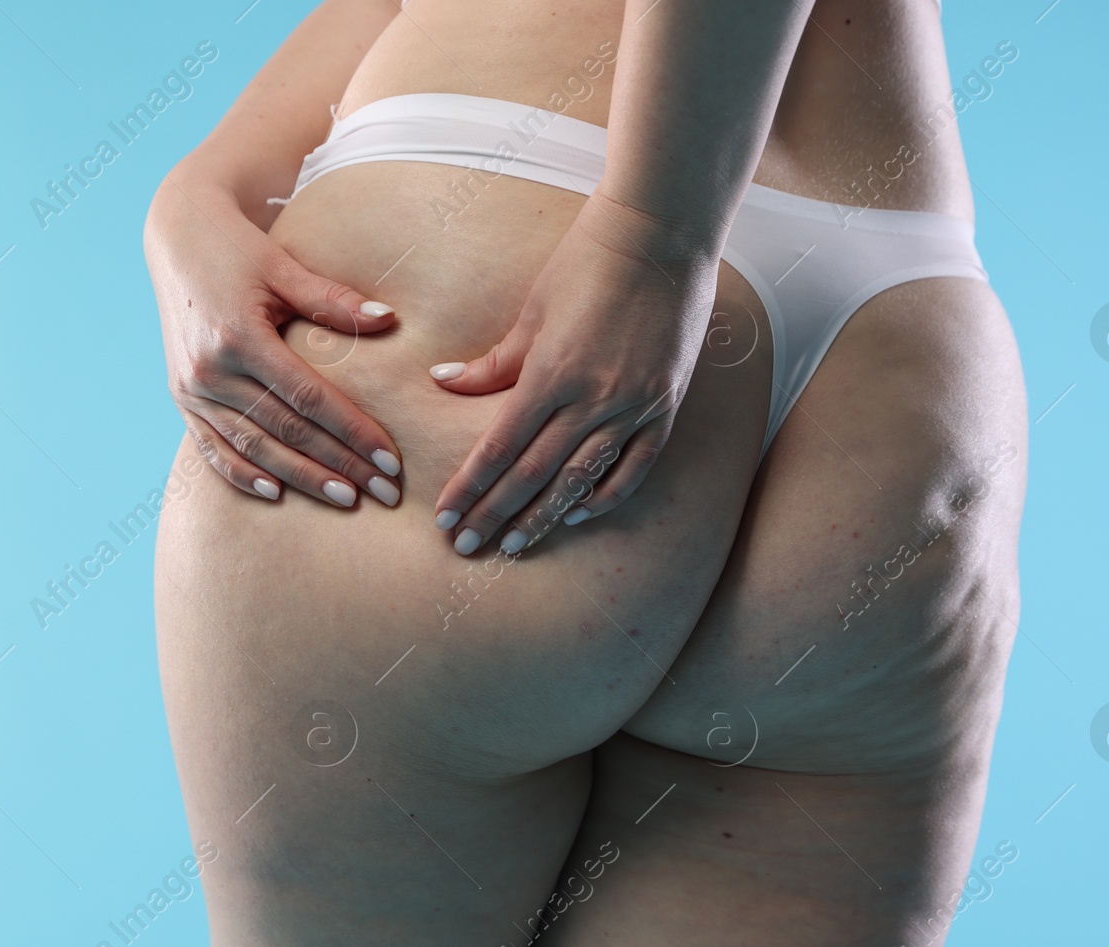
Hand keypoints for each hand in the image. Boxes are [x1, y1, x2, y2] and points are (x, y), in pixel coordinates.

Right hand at [144, 173, 403, 507]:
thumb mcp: (284, 267)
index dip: (353, 432)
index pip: (309, 399)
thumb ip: (333, 300)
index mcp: (239, 337)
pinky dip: (242, 474)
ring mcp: (191, 389)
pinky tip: (276, 494)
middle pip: (286, 431)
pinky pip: (212, 448)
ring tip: (346, 499)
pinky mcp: (181, 397)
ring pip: (253, 448)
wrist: (177, 237)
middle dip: (339, 465)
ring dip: (302, 478)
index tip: (390, 460)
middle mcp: (210, 370)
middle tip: (384, 492)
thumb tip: (390, 321)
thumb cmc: (239, 250)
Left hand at [429, 191, 721, 553]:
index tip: (446, 519)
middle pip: (534, 473)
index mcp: (552, 372)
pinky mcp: (665, 404)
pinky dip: (605, 495)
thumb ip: (493, 361)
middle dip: (496, 514)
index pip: (500, 447)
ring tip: (514, 546)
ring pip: (581, 478)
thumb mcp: (532, 312)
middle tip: (467, 548)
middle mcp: (593, 397)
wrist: (660, 236)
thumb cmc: (586, 264)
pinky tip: (578, 515)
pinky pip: (634, 466)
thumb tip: (443, 384)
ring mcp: (634, 404)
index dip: (471, 488)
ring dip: (544, 517)